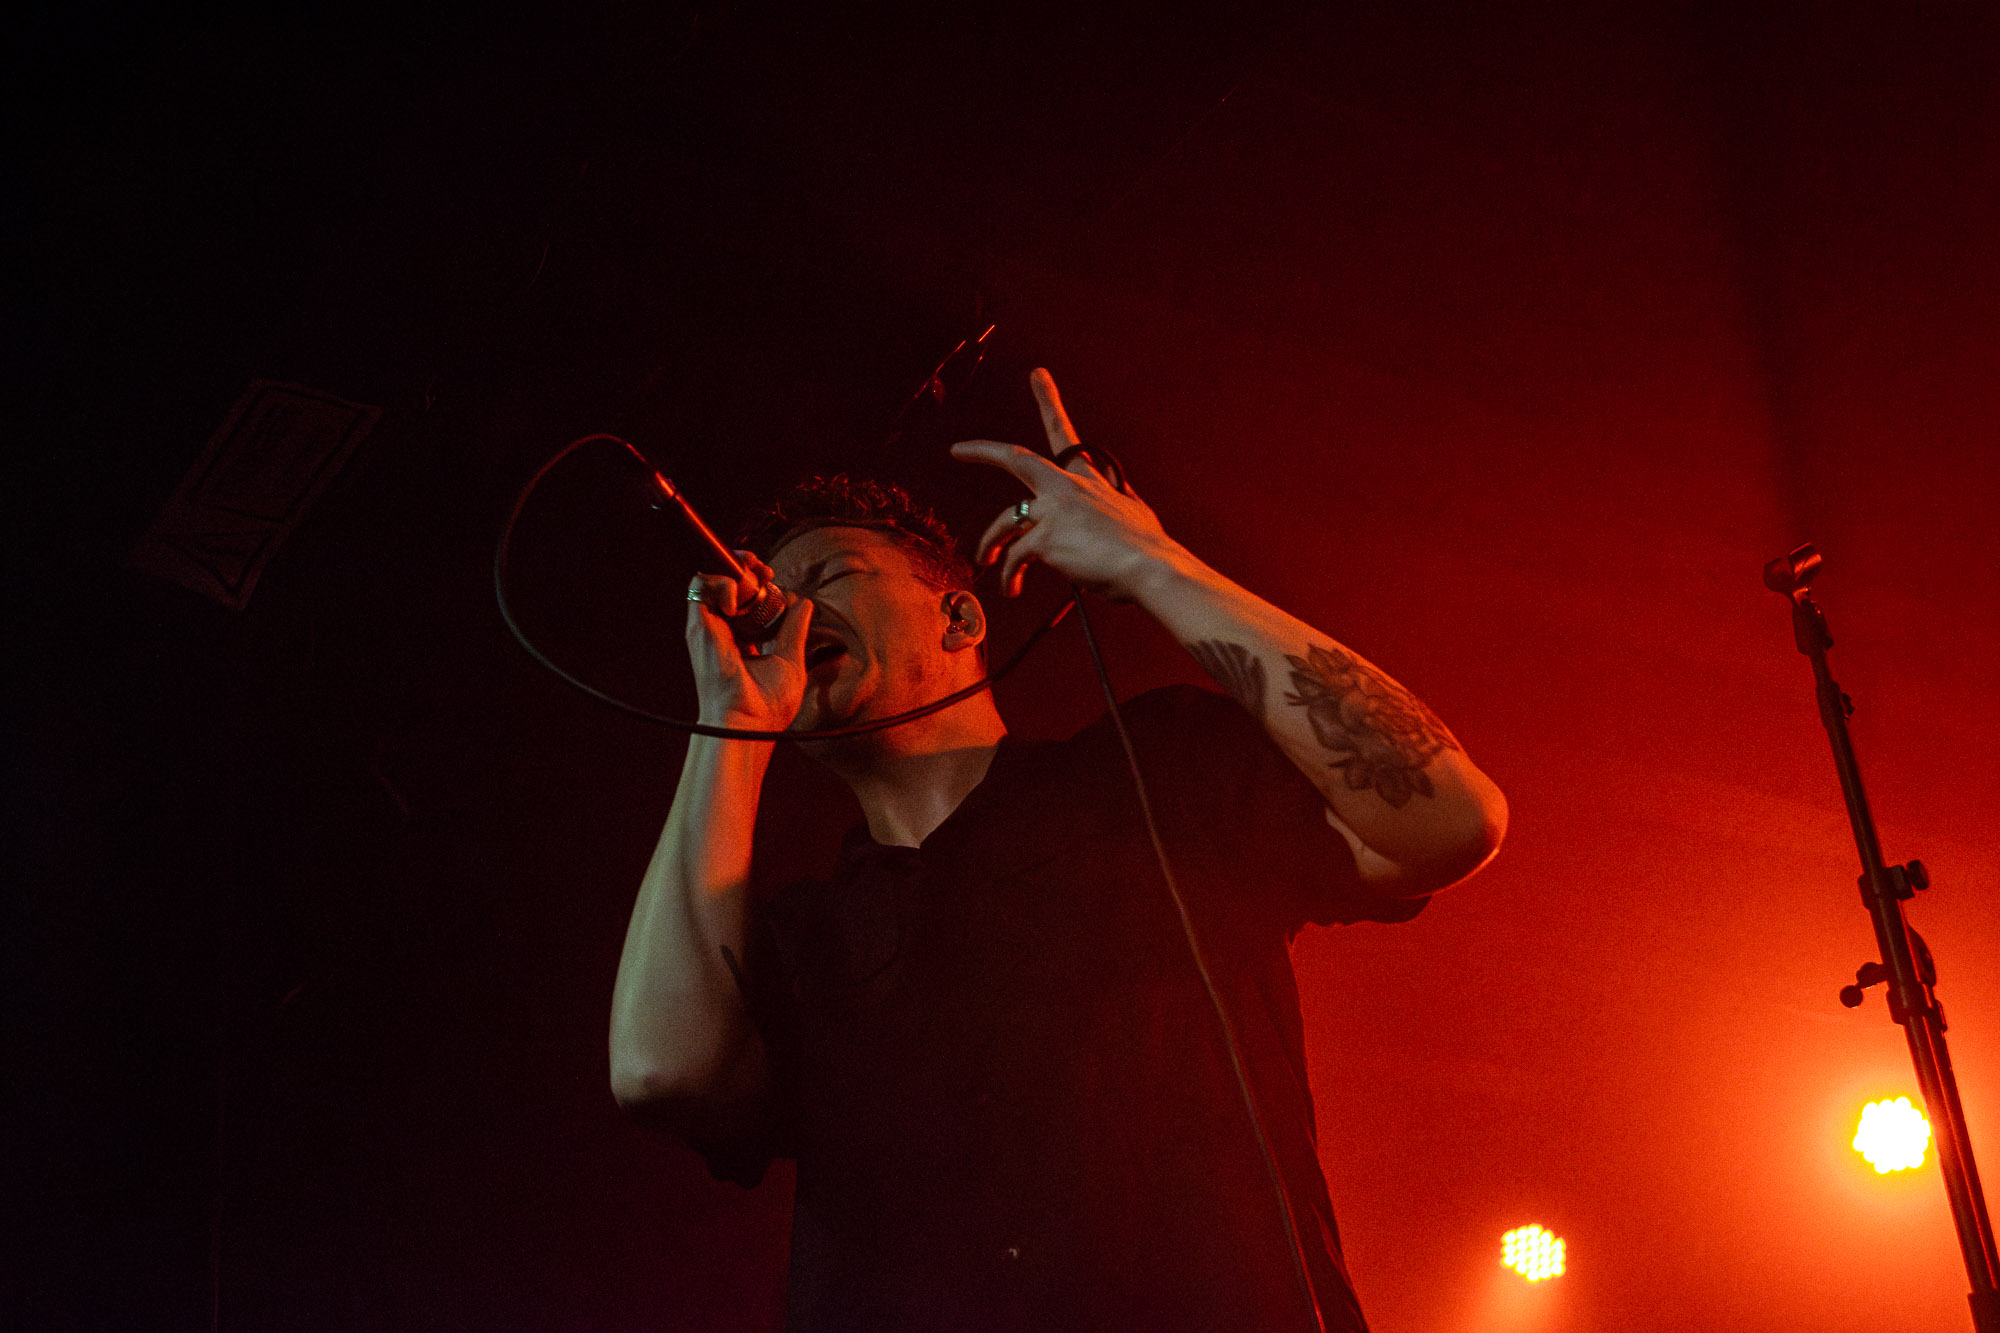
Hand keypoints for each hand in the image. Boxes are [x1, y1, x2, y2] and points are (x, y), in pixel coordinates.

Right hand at [685, 551, 812, 730]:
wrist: (748, 723)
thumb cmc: (767, 705)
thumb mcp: (790, 660)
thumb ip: (795, 630)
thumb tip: (804, 603)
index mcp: (740, 639)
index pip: (742, 598)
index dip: (756, 580)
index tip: (773, 579)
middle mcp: (721, 630)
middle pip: (725, 582)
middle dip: (744, 565)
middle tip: (765, 570)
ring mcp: (708, 627)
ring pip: (711, 577)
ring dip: (735, 570)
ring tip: (754, 580)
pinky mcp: (699, 626)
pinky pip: (700, 586)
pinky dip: (722, 583)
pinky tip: (738, 603)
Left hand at [951, 368, 1183, 600]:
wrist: (1150, 568)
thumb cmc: (1147, 549)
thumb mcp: (1136, 512)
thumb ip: (1119, 498)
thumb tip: (1121, 494)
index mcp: (1089, 480)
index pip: (1064, 435)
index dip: (1049, 402)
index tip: (1037, 376)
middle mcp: (1068, 487)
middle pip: (1016, 459)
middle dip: (983, 452)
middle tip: (958, 449)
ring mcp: (1054, 510)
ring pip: (1006, 521)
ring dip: (990, 542)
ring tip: (985, 560)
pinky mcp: (1044, 538)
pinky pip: (1015, 557)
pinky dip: (1009, 575)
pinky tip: (1011, 589)